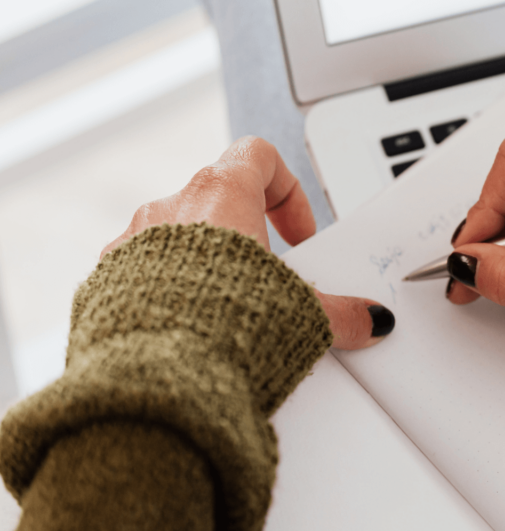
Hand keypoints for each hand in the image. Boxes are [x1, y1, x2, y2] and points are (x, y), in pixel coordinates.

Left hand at [103, 136, 392, 348]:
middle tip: (270, 278)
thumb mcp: (299, 314)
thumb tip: (369, 320)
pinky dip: (171, 289)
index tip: (297, 234)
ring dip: (207, 262)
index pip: (259, 156)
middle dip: (249, 237)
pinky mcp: (109, 279)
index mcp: (219, 195)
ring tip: (230, 308)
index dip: (287, 191)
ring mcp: (133, 241)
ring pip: (179, 235)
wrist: (155, 374)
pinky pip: (144, 270)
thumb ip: (341, 312)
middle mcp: (171, 207)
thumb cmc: (217, 325)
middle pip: (219, 198)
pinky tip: (192, 327)